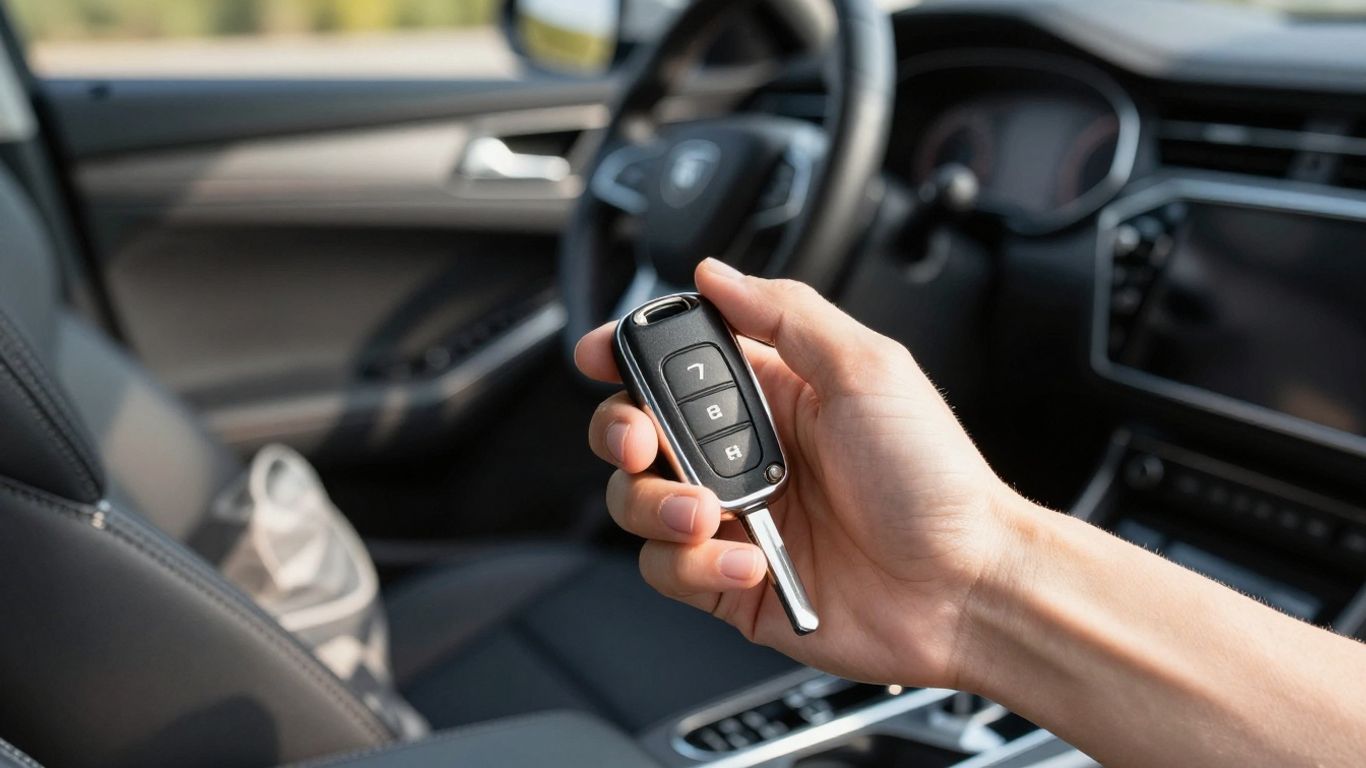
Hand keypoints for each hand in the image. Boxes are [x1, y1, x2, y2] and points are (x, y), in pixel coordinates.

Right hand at [576, 258, 1023, 688]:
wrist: (966, 588)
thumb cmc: (934, 479)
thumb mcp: (868, 369)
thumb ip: (786, 314)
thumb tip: (716, 273)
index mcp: (773, 394)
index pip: (676, 364)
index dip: (629, 356)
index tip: (601, 354)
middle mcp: (744, 455)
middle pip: (635, 431)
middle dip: (620, 432)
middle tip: (641, 441)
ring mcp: (734, 520)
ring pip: (637, 503)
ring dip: (655, 505)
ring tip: (709, 513)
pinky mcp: (729, 584)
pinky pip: (669, 570)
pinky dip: (694, 568)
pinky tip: (744, 564)